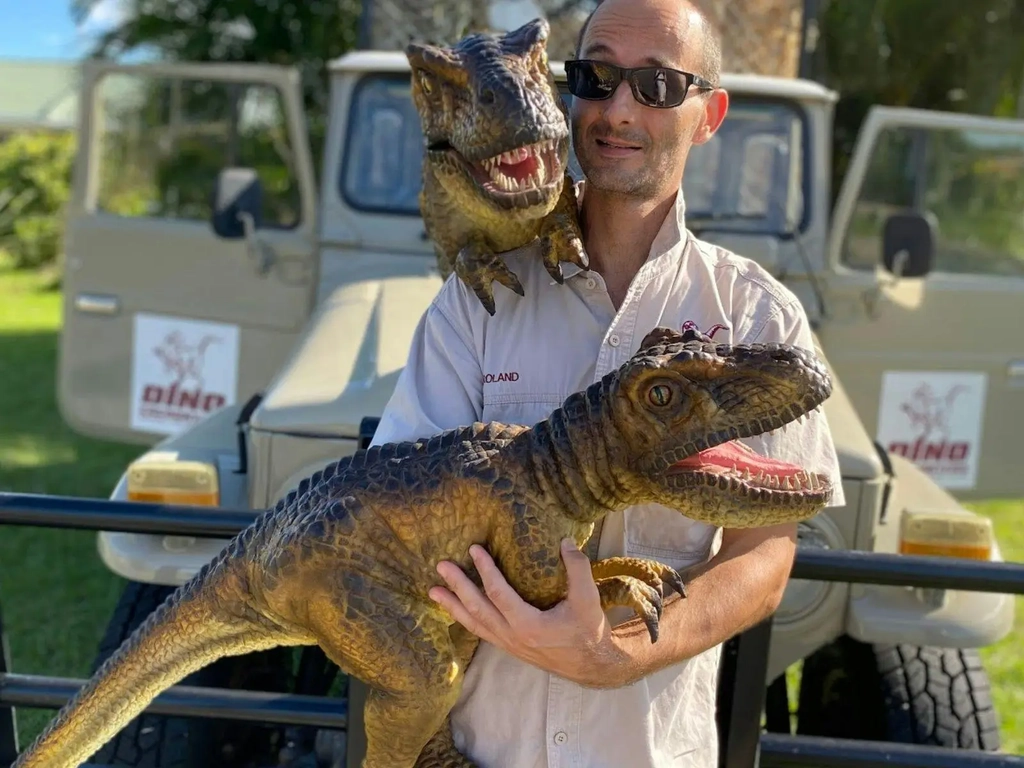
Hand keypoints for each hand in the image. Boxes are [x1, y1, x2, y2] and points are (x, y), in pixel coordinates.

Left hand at [429, 539, 631, 686]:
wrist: (591, 665)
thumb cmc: (588, 631)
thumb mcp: (588, 599)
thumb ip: (577, 568)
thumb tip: (564, 541)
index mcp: (529, 626)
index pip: (498, 594)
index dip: (485, 571)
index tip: (474, 550)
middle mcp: (512, 637)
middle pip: (477, 609)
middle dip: (457, 586)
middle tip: (441, 566)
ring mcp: (508, 644)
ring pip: (474, 624)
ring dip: (452, 606)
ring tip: (433, 591)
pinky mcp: (508, 646)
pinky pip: (480, 631)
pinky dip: (464, 618)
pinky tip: (454, 609)